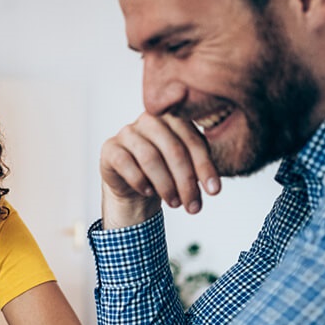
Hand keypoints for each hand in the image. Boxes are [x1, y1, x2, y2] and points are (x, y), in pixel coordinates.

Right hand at [100, 112, 219, 227]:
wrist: (134, 185)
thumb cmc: (165, 173)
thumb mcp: (187, 168)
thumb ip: (200, 167)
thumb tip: (213, 186)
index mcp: (173, 118)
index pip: (193, 141)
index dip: (205, 167)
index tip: (214, 192)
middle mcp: (150, 120)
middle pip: (173, 150)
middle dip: (186, 182)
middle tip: (193, 207)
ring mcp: (127, 132)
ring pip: (150, 158)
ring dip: (165, 186)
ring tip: (175, 203)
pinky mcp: (110, 148)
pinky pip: (126, 163)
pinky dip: (140, 181)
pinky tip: (149, 192)